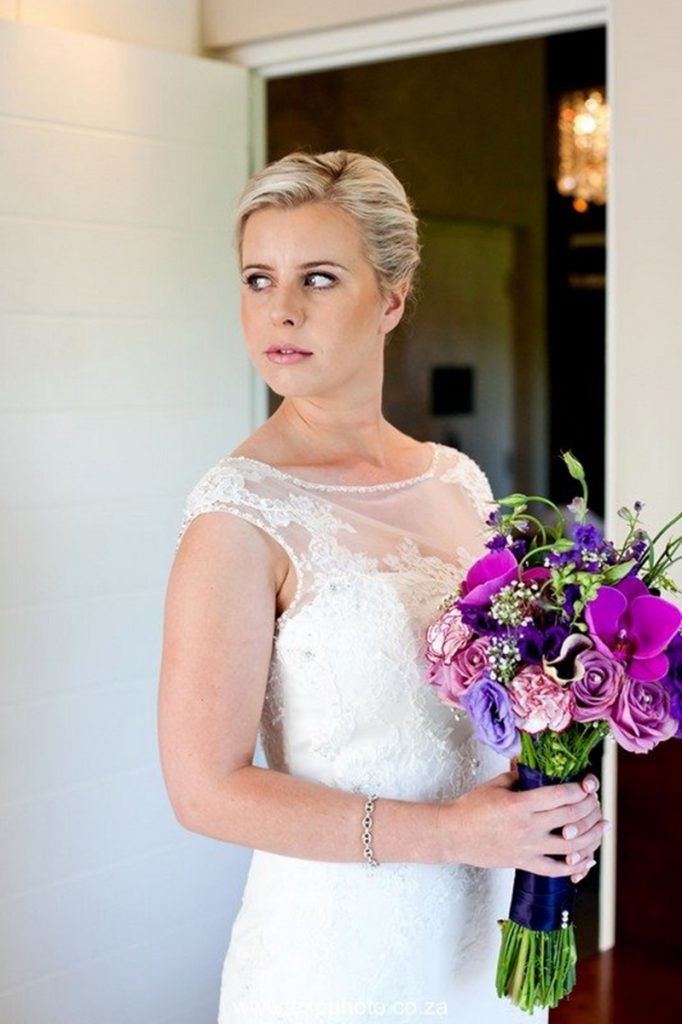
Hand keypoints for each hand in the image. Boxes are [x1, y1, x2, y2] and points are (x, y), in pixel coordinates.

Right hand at [438, 768, 608, 879]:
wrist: (453, 834)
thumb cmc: (471, 807)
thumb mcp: (496, 784)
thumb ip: (520, 774)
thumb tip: (537, 761)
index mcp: (519, 804)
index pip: (560, 795)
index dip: (581, 789)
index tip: (589, 784)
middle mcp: (526, 827)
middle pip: (571, 817)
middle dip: (590, 807)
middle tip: (596, 801)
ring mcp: (527, 848)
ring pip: (571, 846)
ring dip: (592, 836)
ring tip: (602, 826)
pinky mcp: (524, 863)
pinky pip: (556, 870)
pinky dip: (576, 866)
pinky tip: (587, 858)